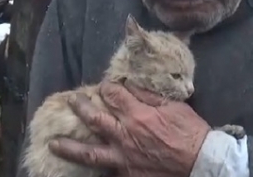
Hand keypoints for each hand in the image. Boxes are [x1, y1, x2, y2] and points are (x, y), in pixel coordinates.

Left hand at [49, 82, 210, 176]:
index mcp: (138, 115)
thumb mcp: (174, 106)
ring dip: (69, 147)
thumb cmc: (189, 130)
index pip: (113, 96)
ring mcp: (123, 158)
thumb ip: (150, 96)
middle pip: (95, 119)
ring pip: (89, 152)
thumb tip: (131, 85)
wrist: (199, 162)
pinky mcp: (126, 174)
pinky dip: (93, 167)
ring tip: (53, 143)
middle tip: (72, 101)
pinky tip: (83, 166)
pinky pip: (105, 170)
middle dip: (81, 108)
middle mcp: (125, 135)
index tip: (104, 86)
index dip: (106, 88)